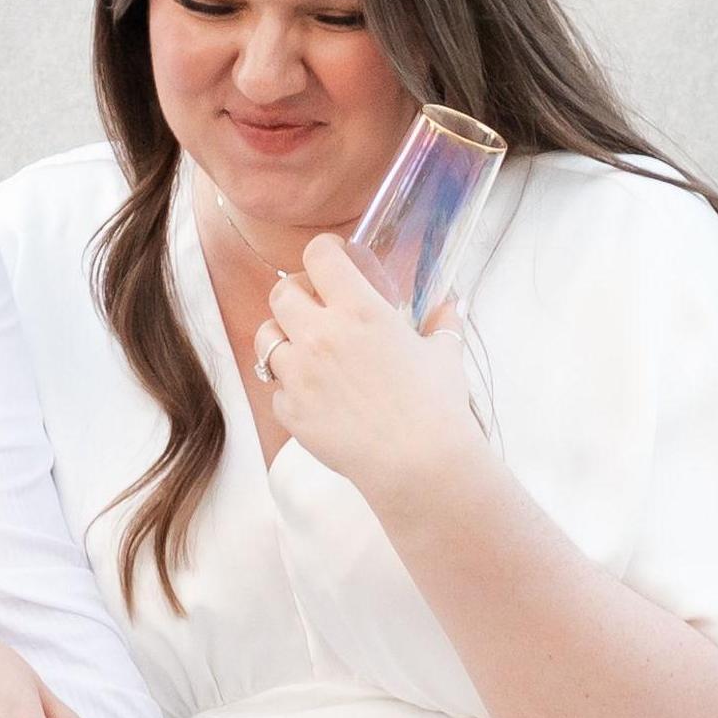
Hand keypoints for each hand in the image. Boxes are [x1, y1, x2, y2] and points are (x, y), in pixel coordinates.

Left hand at [251, 233, 482, 508]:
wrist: (419, 464)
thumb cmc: (436, 407)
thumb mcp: (444, 356)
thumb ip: (443, 324)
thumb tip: (451, 305)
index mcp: (359, 310)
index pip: (319, 256)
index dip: (324, 253)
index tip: (332, 261)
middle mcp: (320, 335)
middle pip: (281, 292)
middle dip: (297, 294)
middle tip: (317, 308)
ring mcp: (299, 373)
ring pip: (266, 337)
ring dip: (285, 338)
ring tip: (309, 352)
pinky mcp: (290, 410)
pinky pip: (277, 388)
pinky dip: (291, 389)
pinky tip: (317, 397)